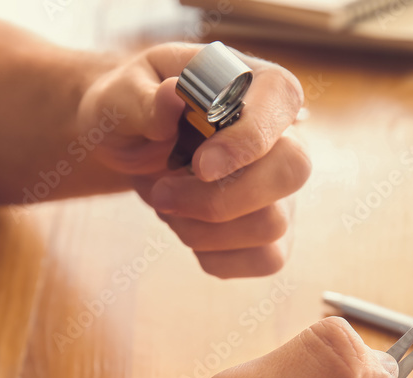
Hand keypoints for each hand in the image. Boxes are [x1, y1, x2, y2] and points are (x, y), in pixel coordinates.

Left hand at [77, 43, 310, 278]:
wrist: (133, 144)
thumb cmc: (135, 109)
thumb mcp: (122, 94)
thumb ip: (142, 98)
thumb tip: (172, 97)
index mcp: (258, 84)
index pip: (281, 100)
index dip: (247, 140)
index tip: (199, 165)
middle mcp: (285, 136)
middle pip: (291, 172)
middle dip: (222, 198)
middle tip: (164, 194)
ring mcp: (285, 188)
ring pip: (273, 225)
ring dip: (204, 229)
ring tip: (166, 202)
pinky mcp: (276, 232)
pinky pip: (265, 259)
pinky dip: (214, 254)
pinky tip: (187, 226)